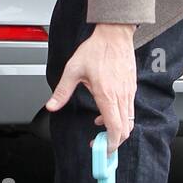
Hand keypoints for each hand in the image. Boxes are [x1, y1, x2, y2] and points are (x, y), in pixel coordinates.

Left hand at [45, 23, 136, 153]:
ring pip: (129, 121)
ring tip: (100, 126)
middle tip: (100, 144)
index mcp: (107, 95)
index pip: (114, 128)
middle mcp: (121, 96)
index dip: (110, 144)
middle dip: (113, 141)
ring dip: (116, 129)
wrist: (114, 34)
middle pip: (125, 130)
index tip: (101, 148)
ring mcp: (129, 92)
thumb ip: (62, 91)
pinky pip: (129, 110)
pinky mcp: (131, 88)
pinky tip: (105, 111)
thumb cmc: (95, 50)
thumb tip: (51, 106)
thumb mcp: (73, 70)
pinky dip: (120, 117)